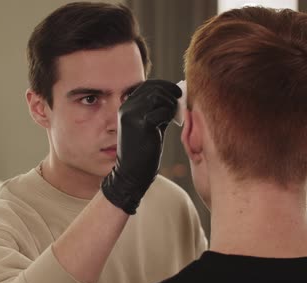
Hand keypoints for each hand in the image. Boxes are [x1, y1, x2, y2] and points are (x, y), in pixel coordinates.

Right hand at [101, 79, 181, 214]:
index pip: (147, 85)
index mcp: (127, 106)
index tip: (176, 91)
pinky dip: (169, 115)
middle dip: (170, 92)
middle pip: (153, 88)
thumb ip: (158, 110)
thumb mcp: (150, 125)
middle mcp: (126, 108)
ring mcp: (132, 116)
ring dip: (170, 103)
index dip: (164, 85)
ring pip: (158, 97)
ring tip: (174, 115)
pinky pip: (162, 112)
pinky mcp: (141, 125)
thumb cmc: (143, 149)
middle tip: (180, 99)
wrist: (132, 172)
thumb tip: (175, 96)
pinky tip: (170, 124)